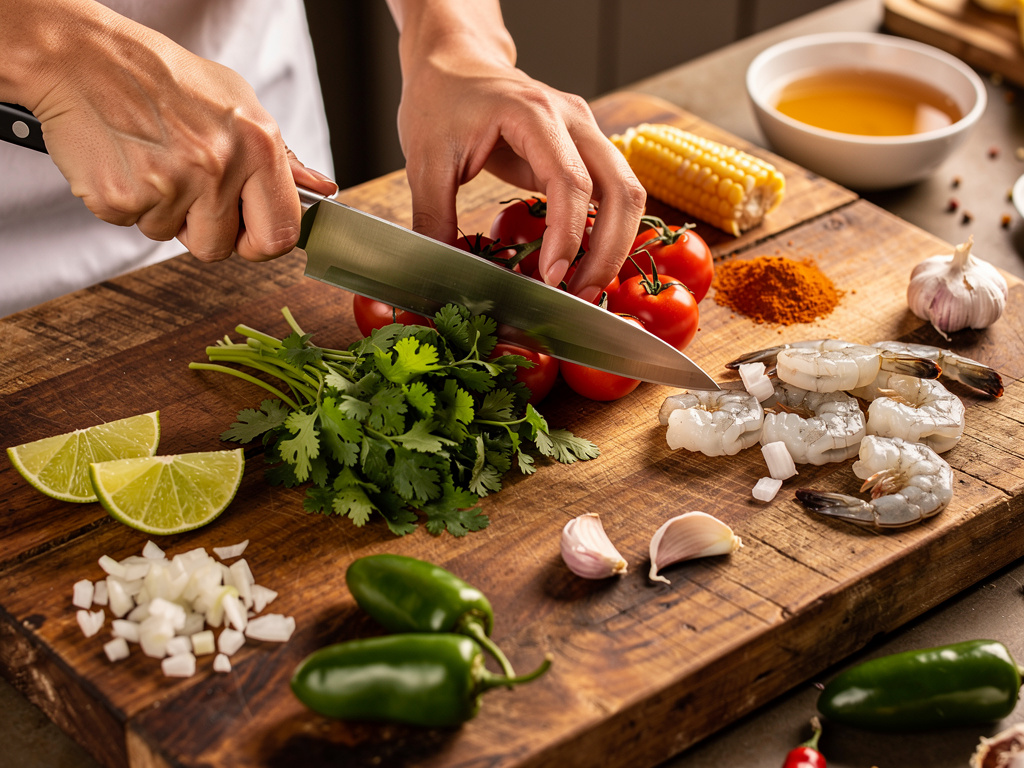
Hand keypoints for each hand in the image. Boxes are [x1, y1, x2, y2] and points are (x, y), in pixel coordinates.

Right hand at [3, 0, 336, 262]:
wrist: (83, 58)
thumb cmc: (166, 80)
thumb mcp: (239, 106)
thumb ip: (283, 158)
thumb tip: (321, 191)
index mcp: (257, 147)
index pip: (282, 234)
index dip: (263, 243)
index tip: (248, 234)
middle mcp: (218, 167)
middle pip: (220, 248)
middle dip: (205, 231)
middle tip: (188, 188)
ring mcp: (169, 185)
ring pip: (172, 237)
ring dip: (162, 211)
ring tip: (154, 161)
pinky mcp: (122, 197)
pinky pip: (132, 224)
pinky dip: (127, 201)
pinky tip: (126, 161)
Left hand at [387, 0, 645, 302]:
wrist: (455, 62)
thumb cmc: (440, 100)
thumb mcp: (424, 161)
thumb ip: (434, 218)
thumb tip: (444, 274)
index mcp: (534, 114)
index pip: (571, 181)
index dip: (569, 236)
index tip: (554, 278)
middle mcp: (573, 119)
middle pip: (622, 188)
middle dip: (608, 251)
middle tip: (580, 297)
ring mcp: (586, 131)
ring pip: (628, 192)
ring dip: (615, 245)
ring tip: (585, 288)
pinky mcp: (584, 148)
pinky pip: (612, 193)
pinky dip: (606, 232)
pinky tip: (583, 263)